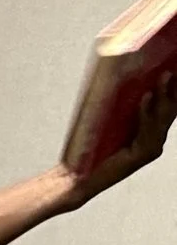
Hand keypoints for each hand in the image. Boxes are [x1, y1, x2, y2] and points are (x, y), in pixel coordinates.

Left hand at [70, 73, 176, 202]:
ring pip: (161, 118)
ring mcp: (149, 149)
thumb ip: (122, 103)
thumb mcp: (109, 119)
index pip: (167, 106)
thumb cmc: (89, 148)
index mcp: (149, 131)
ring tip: (164, 76)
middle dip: (173, 88)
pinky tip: (145, 98)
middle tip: (172, 67)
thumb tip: (125, 71)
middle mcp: (154, 140)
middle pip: (170, 110)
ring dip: (163, 96)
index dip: (173, 88)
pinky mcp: (140, 157)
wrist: (77, 176)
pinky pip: (147, 131)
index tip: (174, 68)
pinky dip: (146, 114)